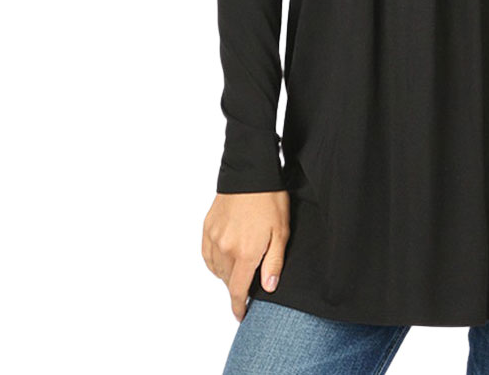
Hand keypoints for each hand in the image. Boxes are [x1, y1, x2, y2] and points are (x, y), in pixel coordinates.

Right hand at [202, 190, 290, 320]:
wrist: (250, 172)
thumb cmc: (270, 199)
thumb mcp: (281, 231)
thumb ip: (274, 262)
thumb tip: (268, 287)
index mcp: (245, 252)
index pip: (237, 290)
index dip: (239, 307)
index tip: (241, 315)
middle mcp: (225, 249)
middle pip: (227, 281)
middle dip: (237, 286)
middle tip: (250, 282)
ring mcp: (214, 238)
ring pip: (217, 269)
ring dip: (227, 274)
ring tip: (240, 266)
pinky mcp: (207, 227)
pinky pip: (207, 254)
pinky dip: (215, 261)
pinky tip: (225, 256)